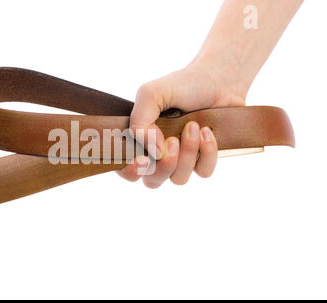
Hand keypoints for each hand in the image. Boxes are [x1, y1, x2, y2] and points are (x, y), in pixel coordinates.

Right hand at [117, 62, 246, 186]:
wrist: (220, 79)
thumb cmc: (183, 84)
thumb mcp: (151, 94)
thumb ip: (140, 121)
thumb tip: (154, 153)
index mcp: (139, 138)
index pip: (124, 167)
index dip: (129, 170)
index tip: (141, 160)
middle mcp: (158, 152)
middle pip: (151, 181)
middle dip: (163, 166)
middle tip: (172, 141)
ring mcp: (181, 159)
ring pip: (178, 178)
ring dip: (187, 153)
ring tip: (193, 126)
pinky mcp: (204, 160)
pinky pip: (203, 171)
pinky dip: (207, 152)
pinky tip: (207, 132)